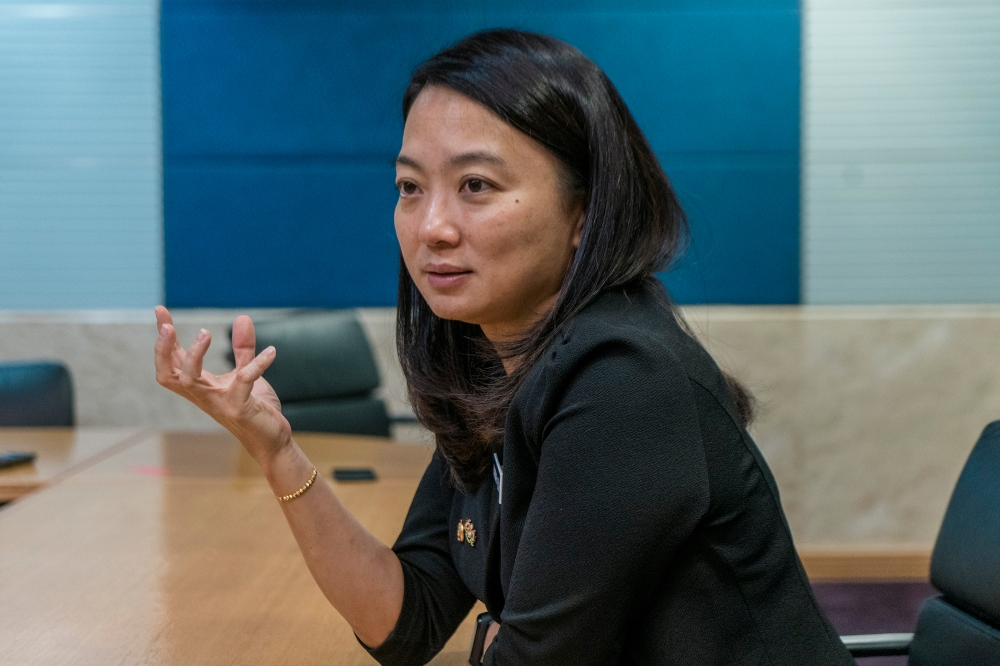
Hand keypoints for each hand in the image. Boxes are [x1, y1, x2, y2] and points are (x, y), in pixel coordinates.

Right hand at [154, 306, 291, 464]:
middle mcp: (203, 394)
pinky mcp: (239, 408)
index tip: (160, 310)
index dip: (163, 339)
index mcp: (200, 386)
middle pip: (168, 375)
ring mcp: (218, 403)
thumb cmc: (254, 408)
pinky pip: (244, 381)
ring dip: (193, 356)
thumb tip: (242, 317)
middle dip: (163, 351)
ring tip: (205, 332)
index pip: (172, 361)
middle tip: (168, 327)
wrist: (271, 440)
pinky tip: (272, 352)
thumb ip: (243, 348)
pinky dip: (258, 364)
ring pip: (188, 381)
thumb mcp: (246, 373)